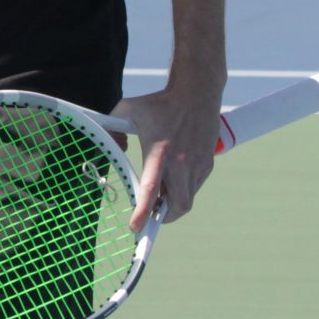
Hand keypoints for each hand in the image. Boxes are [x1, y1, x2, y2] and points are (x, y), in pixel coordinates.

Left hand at [106, 85, 223, 229]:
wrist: (196, 91)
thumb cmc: (160, 101)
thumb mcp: (127, 109)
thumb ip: (111, 128)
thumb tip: (111, 147)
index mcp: (159, 152)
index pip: (151, 190)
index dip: (143, 212)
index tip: (135, 227)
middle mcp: (181, 162)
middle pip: (177, 206)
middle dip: (163, 218)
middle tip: (151, 217)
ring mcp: (197, 164)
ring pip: (188, 199)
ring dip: (174, 204)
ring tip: (161, 199)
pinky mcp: (207, 163)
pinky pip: (195, 187)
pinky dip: (185, 191)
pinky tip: (175, 180)